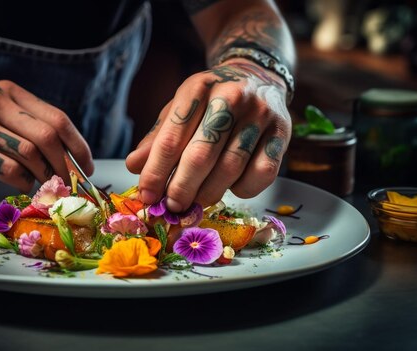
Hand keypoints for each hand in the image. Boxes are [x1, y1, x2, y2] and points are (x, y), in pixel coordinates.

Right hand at [0, 80, 92, 192]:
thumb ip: (27, 123)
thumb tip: (68, 156)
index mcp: (11, 92)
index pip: (58, 119)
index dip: (78, 146)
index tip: (87, 166)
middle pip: (46, 137)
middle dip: (65, 165)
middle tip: (70, 183)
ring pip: (28, 155)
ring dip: (43, 175)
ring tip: (47, 184)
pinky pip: (5, 169)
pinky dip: (21, 180)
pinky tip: (23, 182)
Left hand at [126, 59, 291, 211]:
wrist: (258, 77)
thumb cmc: (211, 101)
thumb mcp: (180, 109)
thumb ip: (158, 137)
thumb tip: (134, 166)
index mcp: (198, 88)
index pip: (171, 137)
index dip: (156, 172)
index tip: (147, 196)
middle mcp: (231, 96)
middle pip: (201, 155)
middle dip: (181, 188)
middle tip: (172, 207)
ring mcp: (260, 114)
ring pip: (231, 168)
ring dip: (209, 193)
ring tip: (196, 202)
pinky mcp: (282, 131)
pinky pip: (262, 173)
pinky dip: (243, 189)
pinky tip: (231, 187)